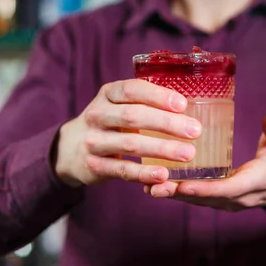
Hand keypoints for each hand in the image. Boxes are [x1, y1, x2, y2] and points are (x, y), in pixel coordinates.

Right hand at [53, 79, 201, 187]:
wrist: (70, 148)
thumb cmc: (110, 120)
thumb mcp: (118, 103)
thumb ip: (145, 100)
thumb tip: (188, 104)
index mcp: (108, 93)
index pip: (132, 90)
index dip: (158, 96)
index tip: (183, 104)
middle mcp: (97, 114)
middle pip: (134, 117)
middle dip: (167, 123)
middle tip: (195, 131)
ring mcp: (94, 141)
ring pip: (130, 144)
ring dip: (162, 149)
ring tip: (188, 153)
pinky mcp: (94, 166)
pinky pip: (122, 170)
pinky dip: (144, 173)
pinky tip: (164, 175)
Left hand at [145, 109, 265, 210]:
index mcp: (257, 181)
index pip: (229, 188)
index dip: (205, 188)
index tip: (182, 184)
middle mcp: (241, 196)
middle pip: (207, 198)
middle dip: (180, 193)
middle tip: (154, 186)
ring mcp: (230, 200)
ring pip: (200, 200)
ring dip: (175, 195)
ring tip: (148, 185)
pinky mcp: (222, 198)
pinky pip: (199, 197)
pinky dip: (179, 192)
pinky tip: (158, 184)